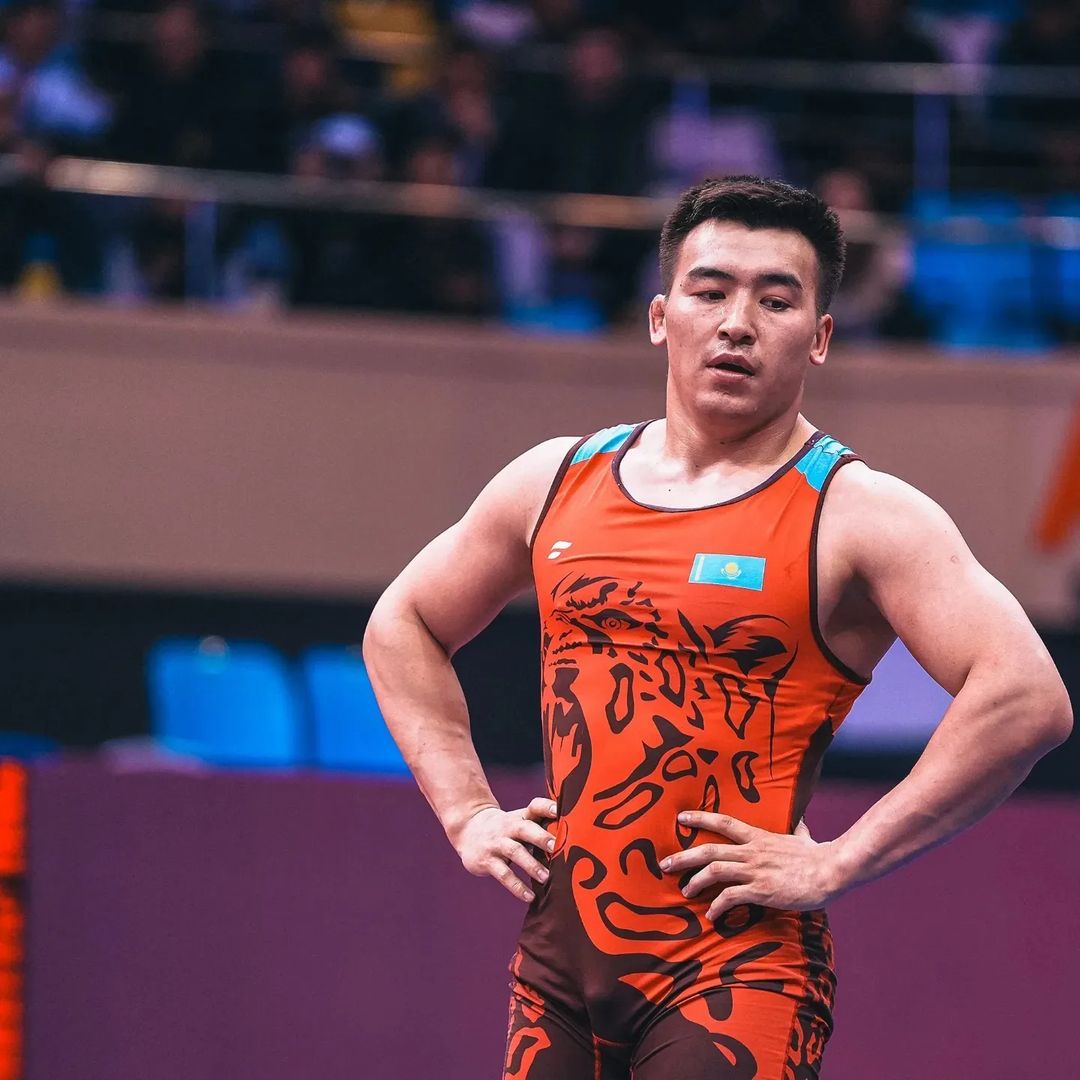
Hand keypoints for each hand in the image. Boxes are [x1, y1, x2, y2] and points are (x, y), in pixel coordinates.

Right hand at [453, 797, 557, 902]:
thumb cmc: (506, 828)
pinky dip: (517, 886)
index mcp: (521, 817)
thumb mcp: (520, 820)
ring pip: (515, 852)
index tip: (559, 811)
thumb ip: (543, 825)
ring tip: (546, 878)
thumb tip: (576, 836)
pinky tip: (530, 897)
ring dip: (531, 864)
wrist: (468, 828)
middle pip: (524, 828)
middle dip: (541, 837)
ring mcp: (497, 843)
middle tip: (556, 847)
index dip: (547, 807)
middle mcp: (509, 827)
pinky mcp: (487, 861)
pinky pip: (503, 874)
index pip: (535, 807)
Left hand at [661, 811, 839, 921]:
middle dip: (683, 857)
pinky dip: (717, 906)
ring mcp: (755, 871)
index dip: (700, 819)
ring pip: (714, 872)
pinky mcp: (761, 890)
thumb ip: (796, 828)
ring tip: (684, 891)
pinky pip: (730, 897)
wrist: (831, 870)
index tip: (680, 818)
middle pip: (708, 851)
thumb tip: (800, 820)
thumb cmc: (819, 855)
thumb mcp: (803, 836)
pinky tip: (711, 914)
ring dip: (695, 882)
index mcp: (758, 837)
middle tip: (664, 864)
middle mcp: (751, 851)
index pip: (723, 823)